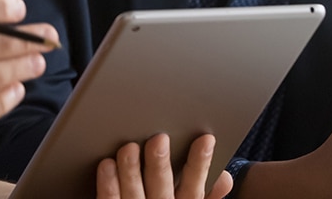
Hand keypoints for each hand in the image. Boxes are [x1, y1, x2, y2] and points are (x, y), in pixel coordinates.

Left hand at [95, 133, 232, 198]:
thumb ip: (208, 196)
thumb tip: (224, 177)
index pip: (195, 188)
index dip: (201, 164)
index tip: (205, 139)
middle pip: (162, 188)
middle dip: (160, 165)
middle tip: (159, 140)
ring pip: (134, 194)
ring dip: (131, 171)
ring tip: (128, 148)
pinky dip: (109, 185)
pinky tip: (106, 165)